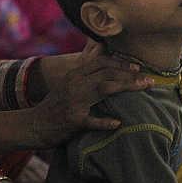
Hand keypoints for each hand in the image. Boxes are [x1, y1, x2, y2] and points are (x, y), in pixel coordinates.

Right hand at [31, 41, 152, 147]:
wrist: (32, 125)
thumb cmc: (55, 106)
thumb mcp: (68, 84)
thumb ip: (85, 73)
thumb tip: (104, 57)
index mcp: (75, 75)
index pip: (101, 63)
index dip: (121, 64)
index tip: (138, 67)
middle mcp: (75, 84)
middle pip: (107, 74)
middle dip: (130, 75)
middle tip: (149, 80)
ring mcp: (73, 102)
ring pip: (104, 89)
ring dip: (126, 87)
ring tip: (143, 88)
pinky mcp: (72, 120)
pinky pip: (92, 120)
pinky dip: (105, 121)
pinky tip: (118, 123)